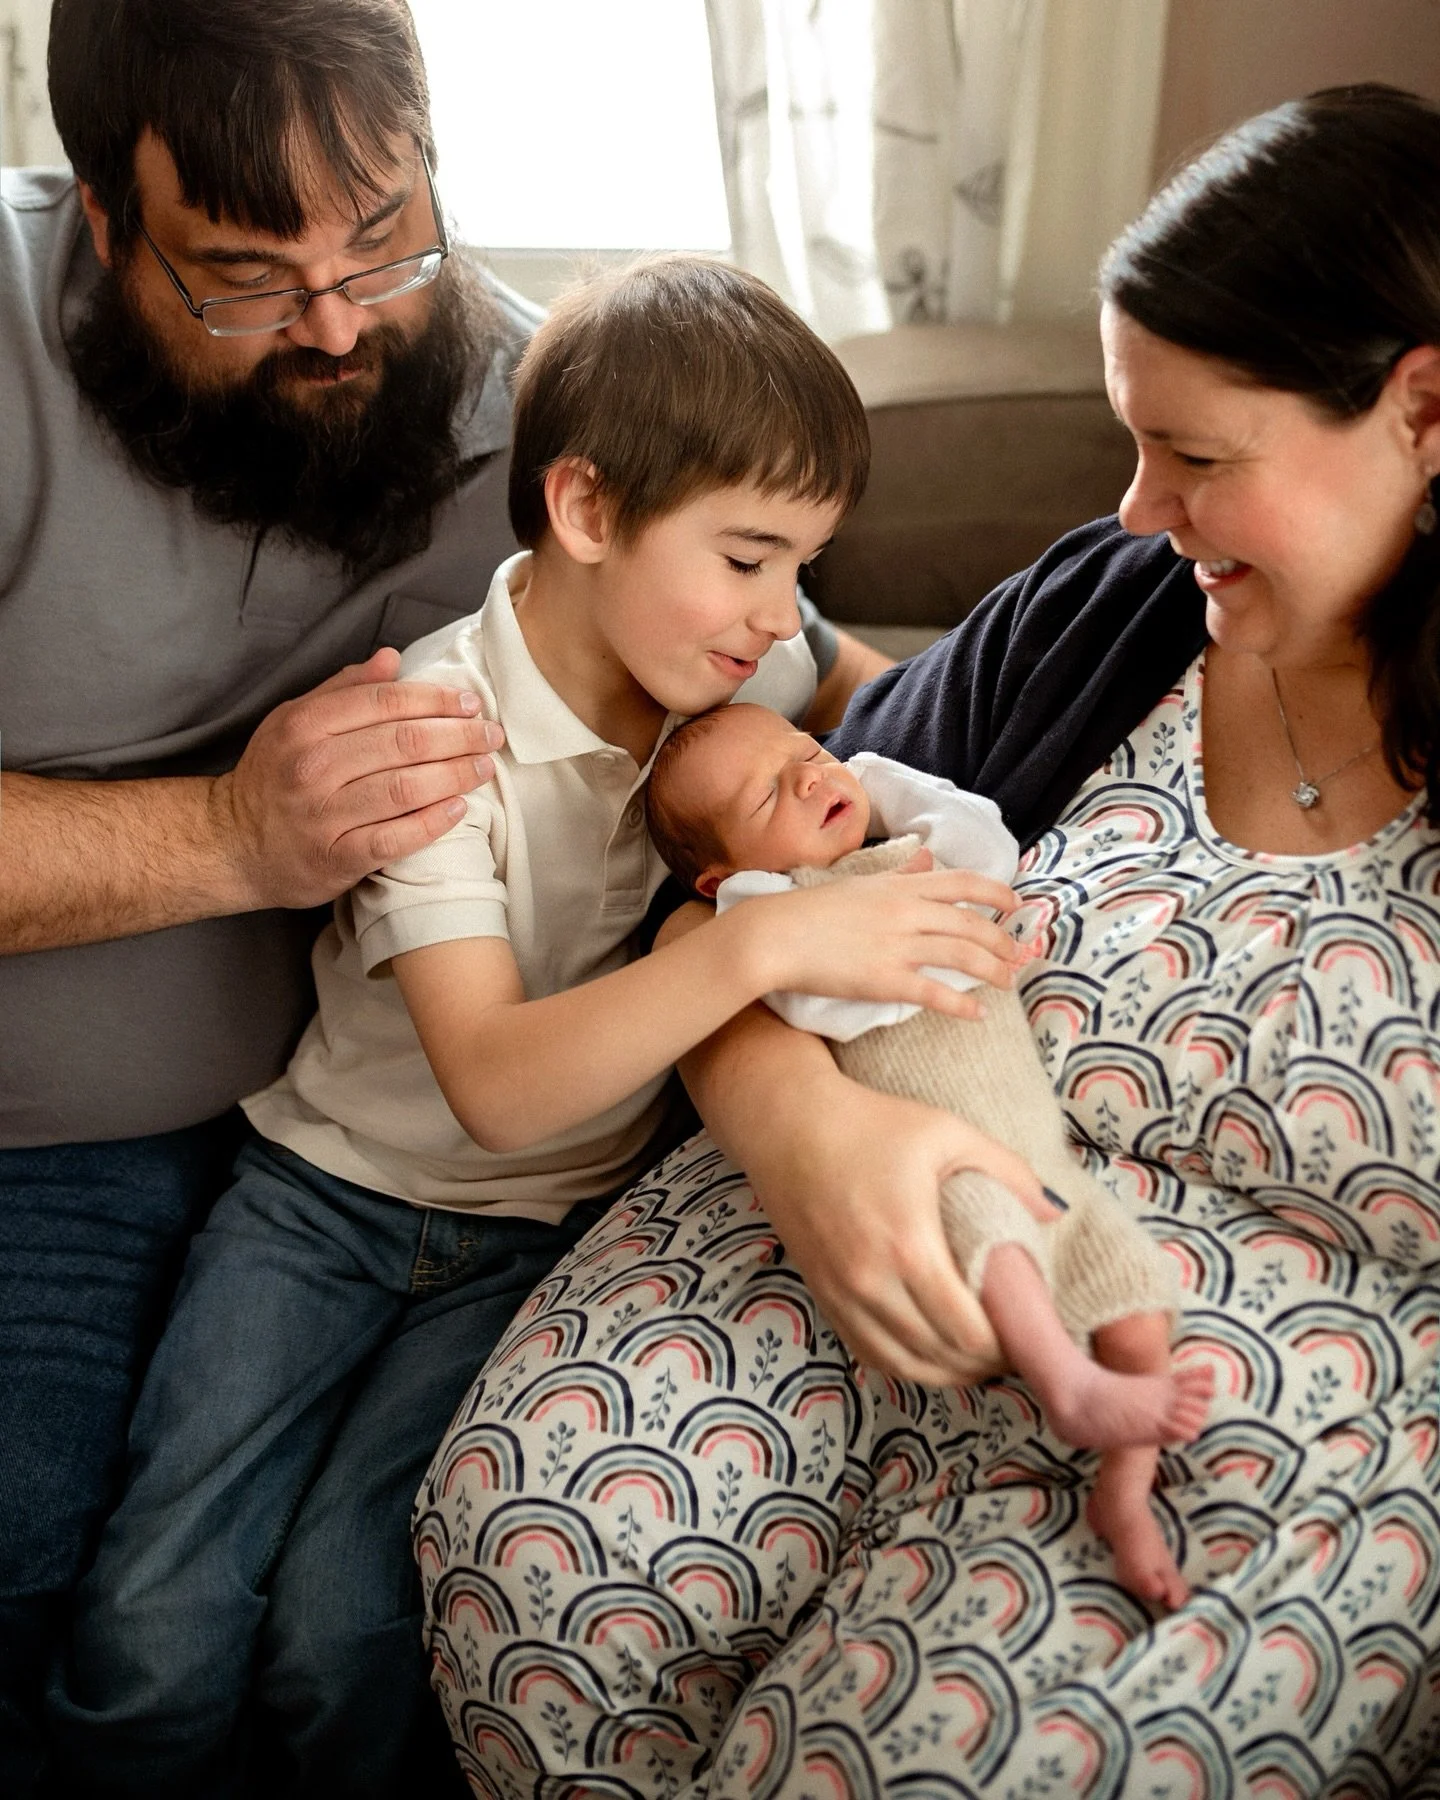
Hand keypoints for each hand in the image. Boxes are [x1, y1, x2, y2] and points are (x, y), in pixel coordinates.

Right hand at [211, 648, 504, 908]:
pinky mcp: (336, 858)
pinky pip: (394, 839)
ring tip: (483, 767)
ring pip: (404, 789)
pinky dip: (431, 823)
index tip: (469, 702)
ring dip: (454, 775)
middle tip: (490, 735)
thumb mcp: (294, 720)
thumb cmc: (274, 776)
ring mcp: (324, 815)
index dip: (435, 700)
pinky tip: (459, 809)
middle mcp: (313, 768)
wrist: (232, 844)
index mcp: (306, 726)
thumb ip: (343, 689)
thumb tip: (391, 659)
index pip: (385, 703)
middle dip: (457, 736)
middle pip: (403, 743)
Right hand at [745, 863, 1023, 1014]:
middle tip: (1018, 954)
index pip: (962, 882)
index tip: (1017, 905)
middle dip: (1002, 940)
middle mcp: (906, 912)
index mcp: (900, 887)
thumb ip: (899, 873)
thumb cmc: (811, 910)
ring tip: (1008, 982)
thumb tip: (927, 858)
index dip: (996, 894)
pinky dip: (962, 1004)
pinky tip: (978, 1014)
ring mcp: (897, 946)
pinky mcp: (885, 980)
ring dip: (992, 970)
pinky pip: (935, 993)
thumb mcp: (861, 883)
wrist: (776, 935)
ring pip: (961, 956)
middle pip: (971, 923)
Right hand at [746, 1080, 1056, 1383]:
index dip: (1005, 1345)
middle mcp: (871, 1282)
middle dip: (985, 1361)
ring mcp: (841, 1295)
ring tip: (980, 1355)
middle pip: (941, 1357)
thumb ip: (1008, 1171)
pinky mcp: (823, 1297)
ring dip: (949, 1371)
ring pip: (904, 1367)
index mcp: (908, 1246)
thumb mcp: (946, 1132)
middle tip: (1015, 1344)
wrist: (787, 1124)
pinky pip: (871, 1354)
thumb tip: (1057, 1213)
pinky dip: (908, 1364)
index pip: (967, 1332)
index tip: (1031, 1329)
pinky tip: (934, 1350)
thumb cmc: (870, 1124)